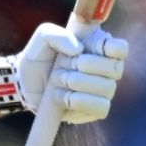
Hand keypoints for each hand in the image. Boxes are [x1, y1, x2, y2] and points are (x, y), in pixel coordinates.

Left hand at [14, 23, 128, 123]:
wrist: (25, 82)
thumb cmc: (40, 56)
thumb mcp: (43, 37)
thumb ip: (57, 34)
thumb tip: (78, 49)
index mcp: (100, 48)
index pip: (120, 49)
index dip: (110, 48)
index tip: (90, 46)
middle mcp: (107, 70)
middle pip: (114, 68)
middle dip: (84, 65)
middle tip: (62, 64)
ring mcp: (104, 91)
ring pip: (107, 88)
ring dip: (76, 82)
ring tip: (57, 80)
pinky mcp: (95, 110)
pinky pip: (101, 107)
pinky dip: (79, 102)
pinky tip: (62, 97)